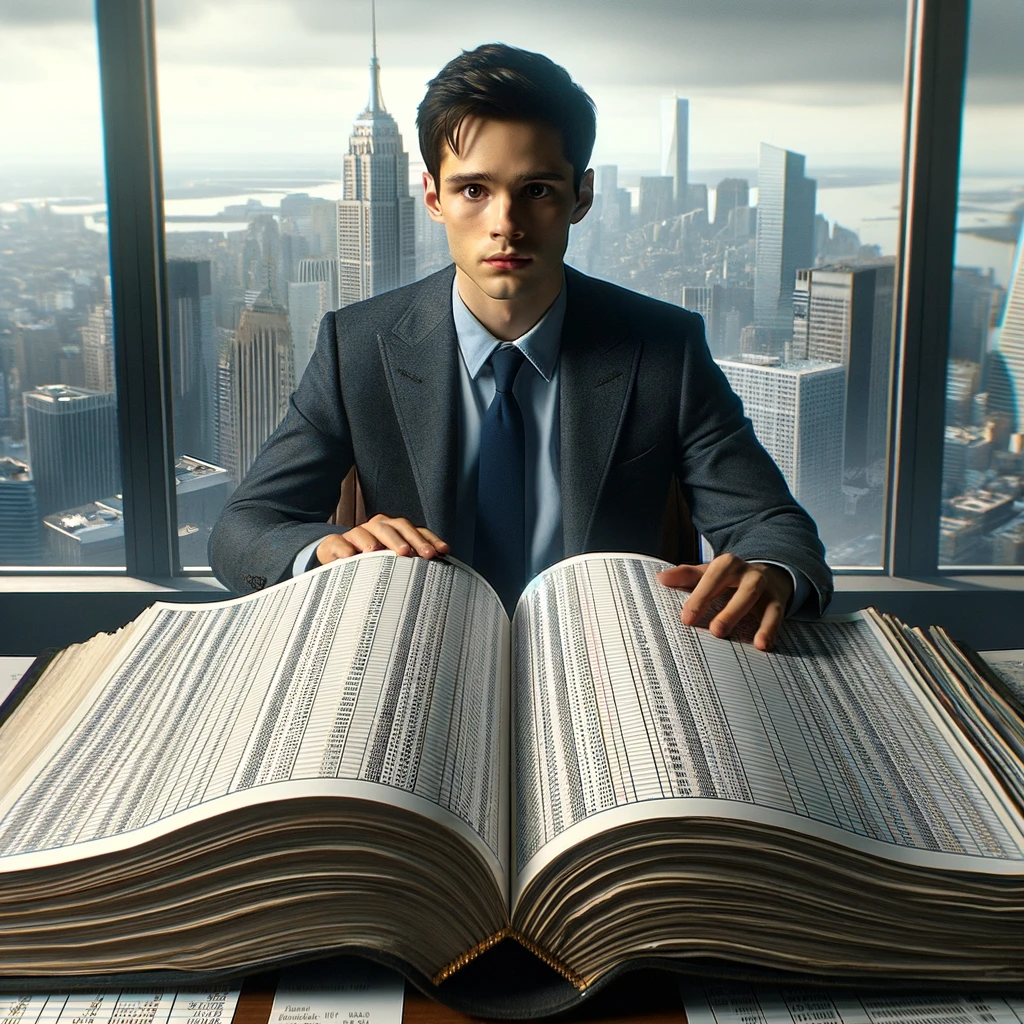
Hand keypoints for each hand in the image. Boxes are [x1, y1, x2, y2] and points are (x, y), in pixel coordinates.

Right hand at [316, 514, 449, 564]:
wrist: (337, 559)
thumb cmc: (372, 563)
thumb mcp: (393, 563)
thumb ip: (413, 563)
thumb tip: (439, 572)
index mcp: (393, 529)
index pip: (414, 531)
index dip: (428, 539)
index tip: (442, 551)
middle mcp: (376, 527)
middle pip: (394, 528)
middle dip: (407, 540)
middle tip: (415, 554)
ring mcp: (355, 534)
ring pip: (366, 532)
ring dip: (375, 542)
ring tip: (380, 553)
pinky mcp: (334, 544)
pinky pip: (338, 543)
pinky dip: (344, 549)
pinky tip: (350, 557)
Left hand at [655, 554, 792, 651]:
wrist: (768, 574)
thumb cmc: (729, 579)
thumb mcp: (709, 574)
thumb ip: (686, 576)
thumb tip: (661, 578)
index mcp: (727, 564)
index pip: (712, 578)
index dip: (700, 597)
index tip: (687, 619)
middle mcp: (747, 573)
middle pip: (738, 588)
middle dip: (728, 609)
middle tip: (715, 631)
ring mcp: (764, 586)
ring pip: (756, 599)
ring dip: (752, 619)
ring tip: (746, 641)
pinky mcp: (777, 601)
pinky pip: (776, 615)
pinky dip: (771, 629)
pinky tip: (763, 645)